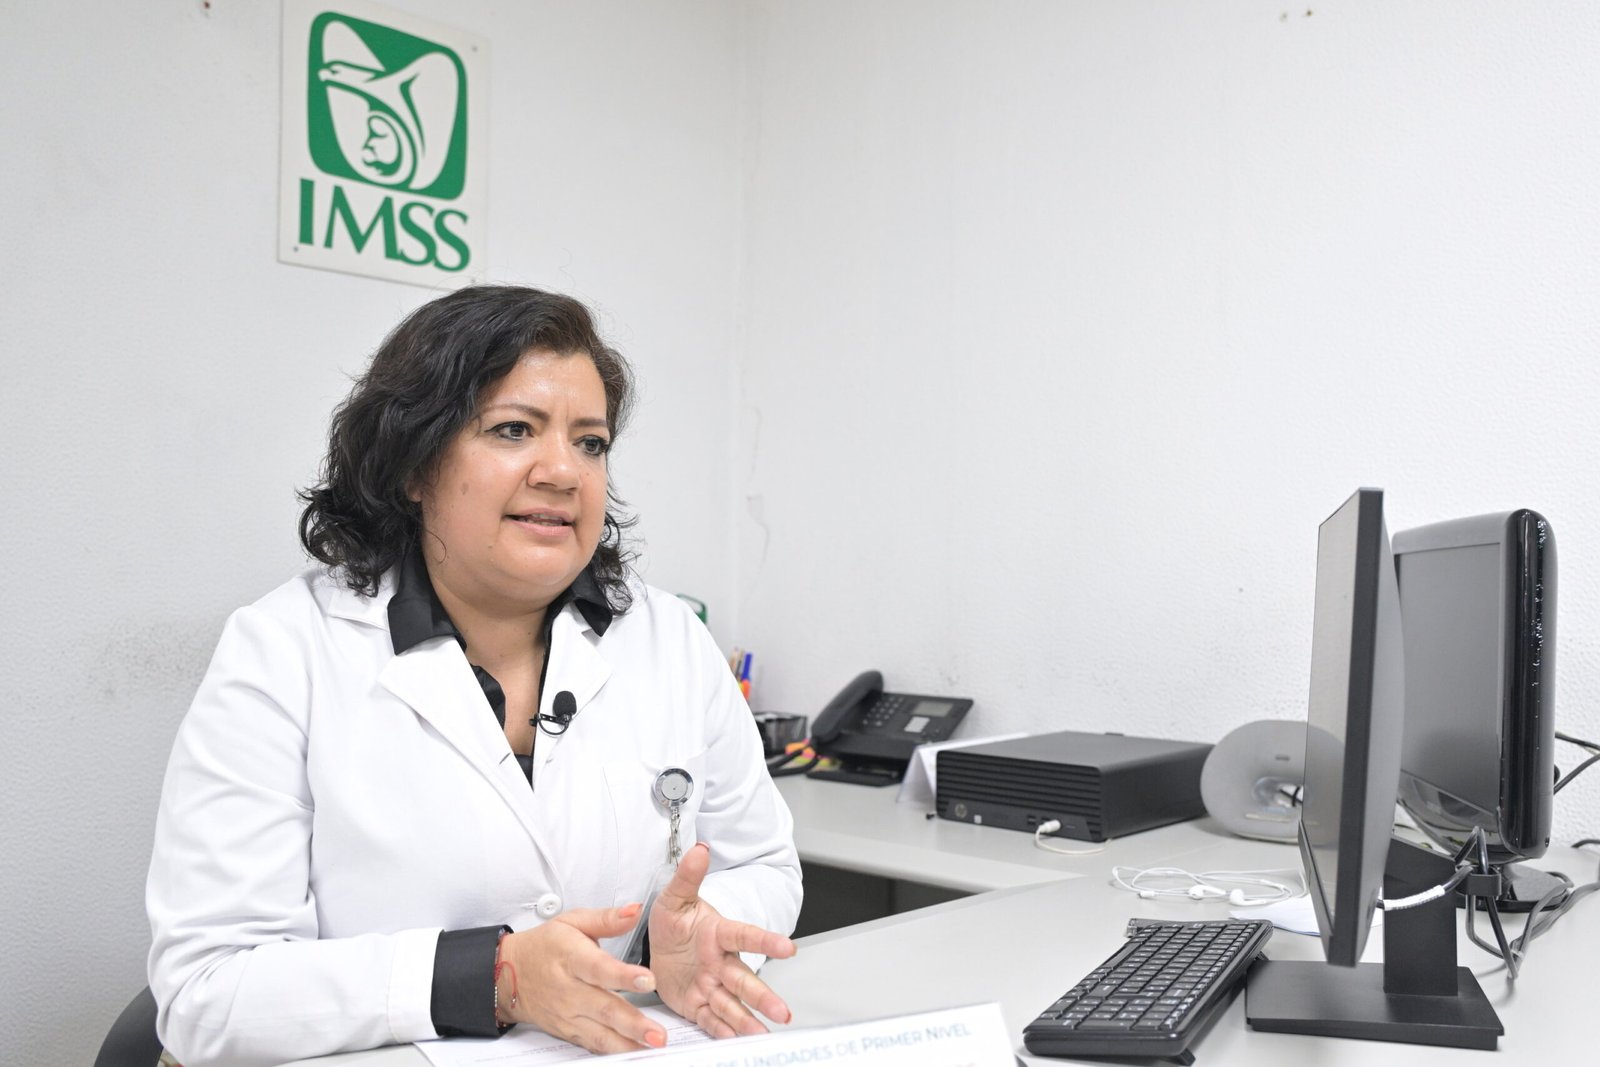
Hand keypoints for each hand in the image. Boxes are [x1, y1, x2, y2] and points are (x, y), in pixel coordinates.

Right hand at [495, 905, 667, 1052]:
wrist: (509, 975)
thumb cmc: (545, 946)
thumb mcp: (573, 921)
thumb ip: (607, 918)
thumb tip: (636, 910)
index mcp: (572, 958)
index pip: (599, 968)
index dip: (624, 976)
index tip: (648, 980)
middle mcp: (569, 990)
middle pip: (604, 1008)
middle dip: (633, 1023)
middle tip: (658, 1033)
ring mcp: (568, 1015)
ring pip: (599, 1033)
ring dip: (627, 1043)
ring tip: (652, 1046)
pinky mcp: (567, 1031)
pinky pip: (591, 1044)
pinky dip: (612, 1051)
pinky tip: (633, 1052)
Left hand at [647, 842, 797, 1037]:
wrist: (661, 945)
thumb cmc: (674, 920)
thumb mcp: (674, 897)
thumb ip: (688, 876)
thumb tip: (699, 849)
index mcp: (719, 933)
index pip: (745, 935)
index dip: (767, 941)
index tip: (788, 948)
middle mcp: (720, 962)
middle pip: (744, 979)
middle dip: (763, 996)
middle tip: (783, 1011)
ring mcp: (711, 985)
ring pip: (733, 1004)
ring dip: (748, 1020)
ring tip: (764, 1034)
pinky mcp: (698, 1004)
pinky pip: (711, 1019)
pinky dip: (723, 1031)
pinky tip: (736, 1041)